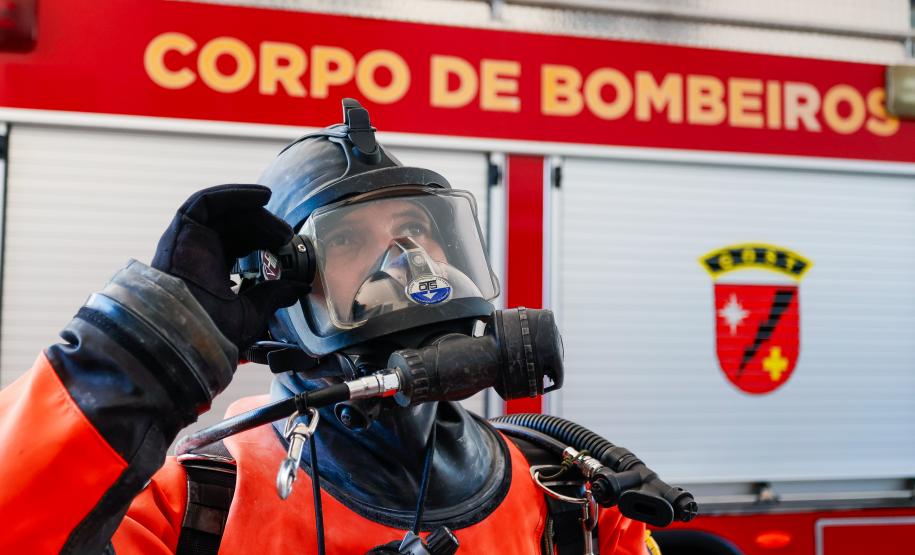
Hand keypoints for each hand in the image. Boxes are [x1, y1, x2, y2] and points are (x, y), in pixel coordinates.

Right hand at [151, 184, 307, 351]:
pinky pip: (206, 202)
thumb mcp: (253, 311)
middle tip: (287, 235)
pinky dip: (233, 195)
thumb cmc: (213, 331)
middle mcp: (197, 254)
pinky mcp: (181, 230)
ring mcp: (188, 242)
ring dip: (254, 210)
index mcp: (210, 273)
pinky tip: (261, 196)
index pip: (239, 245)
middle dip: (264, 226)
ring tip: (280, 221)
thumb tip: (300, 289)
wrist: (190, 332)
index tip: (287, 243)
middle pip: (234, 227)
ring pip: (224, 213)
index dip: (263, 238)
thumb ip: (274, 296)